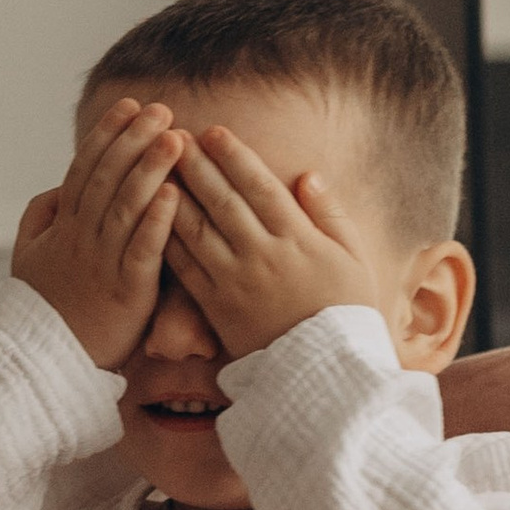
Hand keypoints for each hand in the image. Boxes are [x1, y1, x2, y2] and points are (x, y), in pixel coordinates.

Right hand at [10, 99, 182, 371]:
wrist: (44, 363)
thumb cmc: (44, 309)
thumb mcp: (29, 256)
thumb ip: (40, 216)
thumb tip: (57, 188)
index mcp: (64, 227)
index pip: (85, 169)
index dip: (107, 135)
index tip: (128, 105)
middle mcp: (82, 239)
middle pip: (107, 179)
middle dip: (133, 140)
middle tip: (160, 109)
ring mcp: (102, 264)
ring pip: (125, 207)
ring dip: (149, 170)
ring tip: (173, 139)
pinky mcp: (126, 292)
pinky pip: (141, 251)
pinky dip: (156, 222)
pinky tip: (174, 194)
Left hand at [164, 128, 377, 359]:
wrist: (328, 376)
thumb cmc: (347, 314)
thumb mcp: (354, 259)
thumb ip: (331, 214)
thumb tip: (307, 175)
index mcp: (298, 239)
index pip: (260, 186)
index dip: (235, 156)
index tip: (214, 133)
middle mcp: (263, 255)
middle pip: (222, 200)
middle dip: (196, 165)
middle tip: (173, 136)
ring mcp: (236, 282)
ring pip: (198, 229)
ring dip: (175, 194)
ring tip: (157, 168)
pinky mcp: (217, 308)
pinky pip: (187, 268)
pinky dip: (169, 239)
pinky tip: (154, 218)